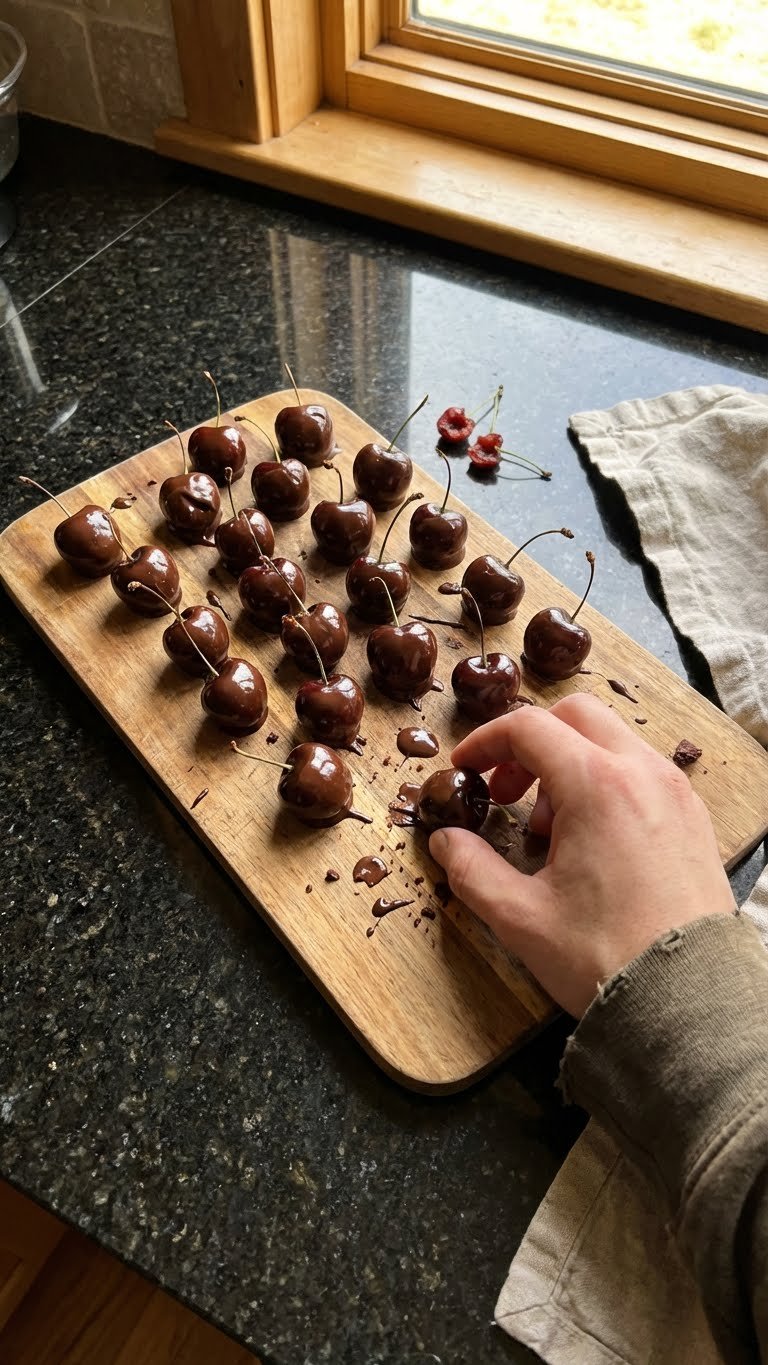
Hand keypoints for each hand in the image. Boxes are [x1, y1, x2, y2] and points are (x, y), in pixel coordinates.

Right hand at [429, 695, 734, 1016]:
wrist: (689, 1001)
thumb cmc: (607, 958)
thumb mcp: (520, 917)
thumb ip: (471, 870)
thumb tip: (445, 842)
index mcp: (597, 785)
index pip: (528, 728)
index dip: (485, 743)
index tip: (464, 770)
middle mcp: (642, 773)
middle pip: (575, 717)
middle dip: (530, 744)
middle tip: (505, 793)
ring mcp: (675, 793)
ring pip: (612, 742)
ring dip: (569, 765)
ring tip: (549, 831)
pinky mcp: (694, 818)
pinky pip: (642, 773)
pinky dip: (606, 785)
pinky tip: (590, 843)